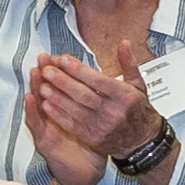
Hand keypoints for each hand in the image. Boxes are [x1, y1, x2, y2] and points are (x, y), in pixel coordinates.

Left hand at [22, 49, 155, 184]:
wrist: (142, 141)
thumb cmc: (137, 110)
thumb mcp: (138, 85)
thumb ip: (128, 63)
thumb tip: (123, 43)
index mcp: (125, 96)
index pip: (99, 81)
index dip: (79, 70)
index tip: (64, 60)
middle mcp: (113, 112)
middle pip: (84, 95)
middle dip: (63, 82)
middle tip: (47, 70)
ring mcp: (102, 126)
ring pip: (75, 110)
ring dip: (57, 97)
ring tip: (43, 86)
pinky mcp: (93, 138)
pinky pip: (72, 125)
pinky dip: (58, 114)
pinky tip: (47, 105)